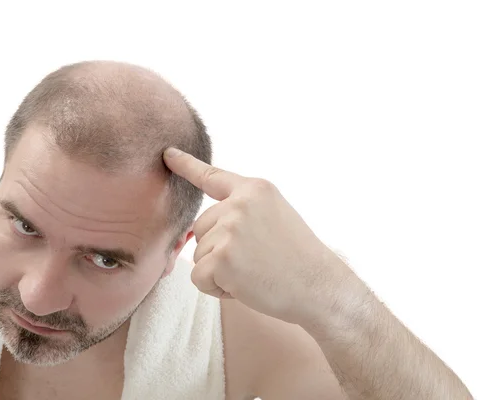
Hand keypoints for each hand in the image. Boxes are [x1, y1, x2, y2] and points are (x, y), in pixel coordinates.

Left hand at [163, 147, 347, 323]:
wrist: (321, 288)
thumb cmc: (298, 258)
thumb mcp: (274, 215)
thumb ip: (239, 213)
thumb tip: (196, 230)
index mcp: (254, 189)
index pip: (212, 176)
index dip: (186, 165)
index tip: (167, 154)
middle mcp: (239, 204)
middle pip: (201, 228)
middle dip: (219, 250)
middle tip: (256, 261)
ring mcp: (229, 229)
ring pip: (198, 255)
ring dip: (219, 271)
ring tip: (255, 273)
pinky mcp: (221, 258)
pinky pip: (198, 277)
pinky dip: (215, 288)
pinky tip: (245, 286)